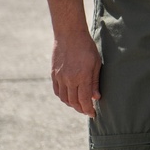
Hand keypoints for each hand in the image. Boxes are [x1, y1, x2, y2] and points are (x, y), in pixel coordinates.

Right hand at [44, 0, 101, 116]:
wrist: (69, 35)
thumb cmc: (86, 47)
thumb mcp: (96, 63)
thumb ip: (95, 81)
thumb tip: (95, 97)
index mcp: (82, 77)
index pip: (84, 100)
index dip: (88, 109)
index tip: (93, 114)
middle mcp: (69, 80)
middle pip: (73, 102)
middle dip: (81, 109)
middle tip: (87, 111)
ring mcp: (60, 77)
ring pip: (64, 98)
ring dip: (71, 104)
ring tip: (79, 105)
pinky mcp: (53, 74)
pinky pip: (57, 91)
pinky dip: (63, 97)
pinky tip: (69, 97)